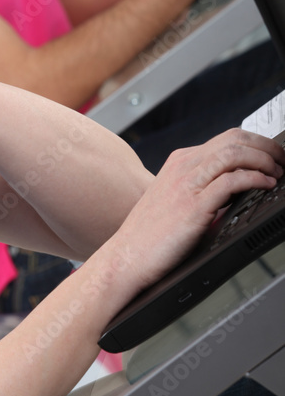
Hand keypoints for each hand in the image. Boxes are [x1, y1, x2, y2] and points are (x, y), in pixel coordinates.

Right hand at [106, 128, 283, 292]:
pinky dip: (255, 179)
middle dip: (266, 146)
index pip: (226, 139)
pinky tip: (265, 185)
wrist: (127, 257)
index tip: (273, 156)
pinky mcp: (192, 205)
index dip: (257, 144)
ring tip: (278, 171)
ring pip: (234, 153)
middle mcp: (184, 167)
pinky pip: (230, 181)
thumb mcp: (177, 200)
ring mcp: (187, 184)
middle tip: (282, 159)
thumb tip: (238, 191)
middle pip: (234, 138)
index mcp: (181, 163)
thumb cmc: (151, 235)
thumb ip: (204, 190)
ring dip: (264, 159)